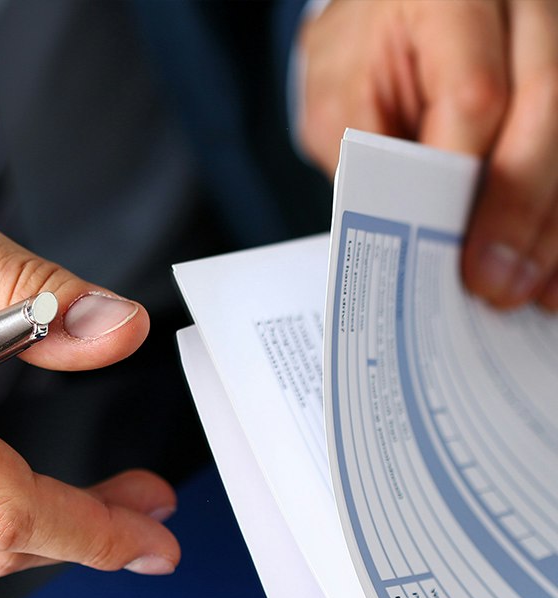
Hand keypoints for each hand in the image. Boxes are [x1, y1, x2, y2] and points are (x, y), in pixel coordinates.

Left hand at [298, 0, 557, 310]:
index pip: (475, 96)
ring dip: (554, 221)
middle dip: (521, 209)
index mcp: (451, 0)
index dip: (470, 183)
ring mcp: (557, 33)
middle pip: (546, 107)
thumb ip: (365, 152)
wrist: (390, 10)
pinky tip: (553, 269)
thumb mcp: (338, 97)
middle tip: (496, 286)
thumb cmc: (364, 54)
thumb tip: (402, 235)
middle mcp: (523, 4)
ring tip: (533, 291)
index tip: (454, 253)